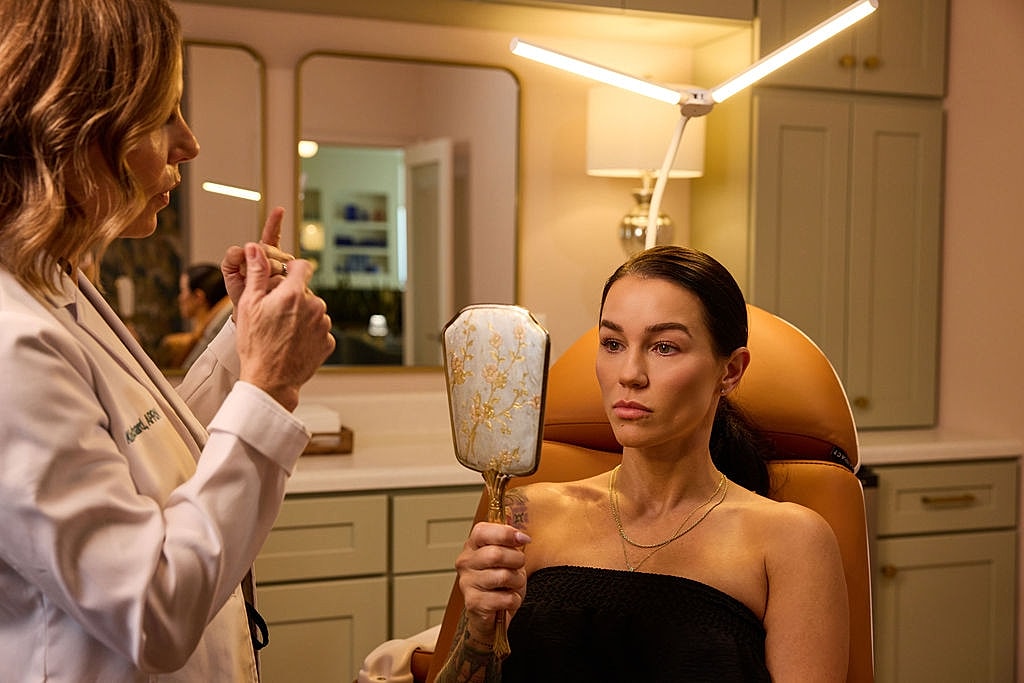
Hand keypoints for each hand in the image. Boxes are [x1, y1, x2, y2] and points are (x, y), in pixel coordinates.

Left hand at [221, 207, 294, 307]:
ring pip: (277, 263)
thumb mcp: (231, 277)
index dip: (275, 223)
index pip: (271, 236)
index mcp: (264, 255)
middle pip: (270, 251)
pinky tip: (287, 245)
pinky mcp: (291, 283)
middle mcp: (279, 260)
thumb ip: (231, 260)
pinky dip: (283, 268)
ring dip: (268, 271)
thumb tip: (239, 249)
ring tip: (262, 285)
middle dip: (260, 260)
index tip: (280, 210)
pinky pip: (292, 272)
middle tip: (253, 276)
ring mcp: (286, 270)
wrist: (252, 318)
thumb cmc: (243, 298)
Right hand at [234, 242, 334, 409]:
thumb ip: (256, 273)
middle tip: (275, 315)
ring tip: (282, 333)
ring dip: (302, 317)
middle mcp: (315, 306)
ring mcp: (324, 325)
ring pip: (314, 311)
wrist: (270, 381)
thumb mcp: (249, 305)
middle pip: (306, 292)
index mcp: (295, 294)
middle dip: (293, 298)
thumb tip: (255, 248)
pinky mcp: (328, 342)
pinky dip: (309, 334)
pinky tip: (293, 343)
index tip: (285, 276)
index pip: (303, 266)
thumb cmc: (255, 345)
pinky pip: (319, 330)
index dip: (292, 269)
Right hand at [455, 522, 530, 644]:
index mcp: (472, 545)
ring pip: (503, 576)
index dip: (506, 533)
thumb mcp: (507, 556)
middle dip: (516, 561)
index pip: (483, 531)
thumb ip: (511, 542)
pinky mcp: (474, 603)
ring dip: (517, 582)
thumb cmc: (502, 581)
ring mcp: (467, 583)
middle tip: (518, 568)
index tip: (523, 539)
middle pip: (496, 554)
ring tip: (513, 585)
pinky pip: (505, 598)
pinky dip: (514, 600)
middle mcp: (465, 562)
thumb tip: (521, 537)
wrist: (493, 614)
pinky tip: (508, 600)